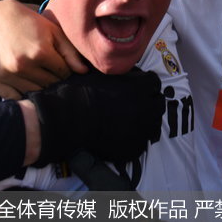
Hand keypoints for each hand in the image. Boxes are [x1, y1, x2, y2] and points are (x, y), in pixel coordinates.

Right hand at [0, 0, 85, 98]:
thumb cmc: (30, 23)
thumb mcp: (53, 32)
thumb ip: (70, 53)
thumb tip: (84, 72)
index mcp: (40, 53)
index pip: (64, 74)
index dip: (65, 69)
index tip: (60, 63)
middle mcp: (22, 66)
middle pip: (50, 84)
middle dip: (54, 78)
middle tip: (49, 68)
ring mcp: (6, 74)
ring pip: (34, 92)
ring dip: (39, 85)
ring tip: (37, 73)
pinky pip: (14, 97)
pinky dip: (22, 93)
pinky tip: (24, 81)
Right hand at [27, 69, 165, 165]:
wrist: (63, 121)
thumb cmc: (77, 93)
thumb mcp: (100, 74)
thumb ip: (120, 74)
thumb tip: (128, 73)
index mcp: (139, 87)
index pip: (155, 83)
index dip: (146, 85)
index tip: (139, 88)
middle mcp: (145, 107)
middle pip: (158, 104)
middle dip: (150, 102)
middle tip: (137, 105)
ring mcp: (140, 129)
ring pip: (153, 124)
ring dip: (145, 121)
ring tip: (131, 122)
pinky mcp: (133, 148)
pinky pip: (141, 143)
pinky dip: (134, 140)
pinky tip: (122, 137)